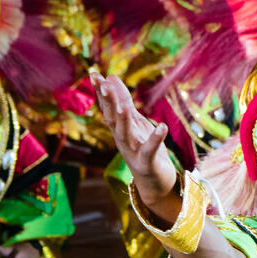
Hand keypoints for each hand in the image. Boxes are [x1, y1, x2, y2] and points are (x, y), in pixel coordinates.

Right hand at [91, 72, 176, 211]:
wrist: (154, 183)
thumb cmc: (143, 149)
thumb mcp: (134, 122)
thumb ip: (123, 101)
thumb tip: (111, 77)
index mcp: (119, 129)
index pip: (107, 108)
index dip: (101, 92)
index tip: (94, 74)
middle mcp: (122, 140)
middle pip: (112, 119)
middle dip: (107, 102)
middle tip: (102, 84)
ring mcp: (133, 152)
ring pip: (125, 134)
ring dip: (123, 121)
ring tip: (123, 106)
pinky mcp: (147, 163)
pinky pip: (150, 150)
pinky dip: (155, 139)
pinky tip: (162, 127)